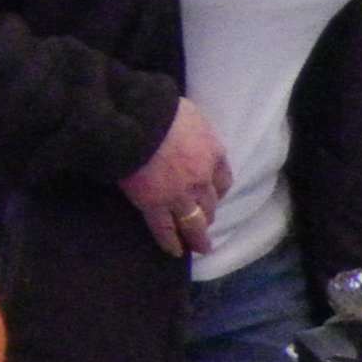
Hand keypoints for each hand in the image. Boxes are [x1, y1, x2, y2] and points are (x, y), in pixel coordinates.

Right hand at [121, 97, 235, 260]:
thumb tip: (184, 125)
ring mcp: (179, 195)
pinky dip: (171, 242)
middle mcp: (201, 179)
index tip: (216, 196)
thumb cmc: (160, 109)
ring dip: (197, 236)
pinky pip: (165, 228)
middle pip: (210, 202)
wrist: (138, 122)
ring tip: (199, 247)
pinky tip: (174, 252)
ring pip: (193, 221)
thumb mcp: (188, 112)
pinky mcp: (154, 205)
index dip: (219, 190)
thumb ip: (191, 127)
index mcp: (212, 153)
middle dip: (209, 214)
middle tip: (206, 224)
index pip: (223, 178)